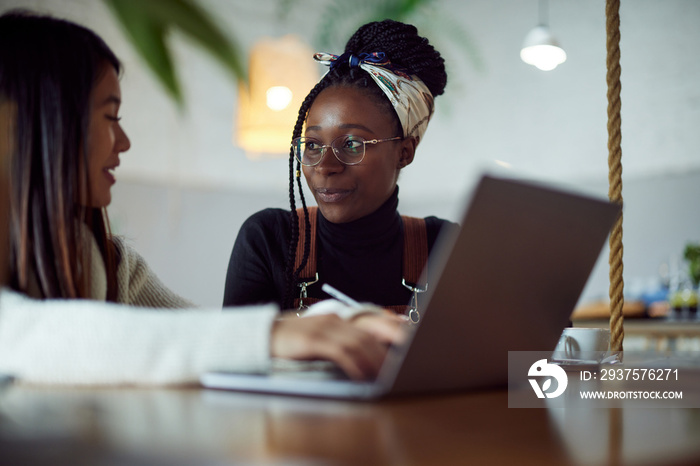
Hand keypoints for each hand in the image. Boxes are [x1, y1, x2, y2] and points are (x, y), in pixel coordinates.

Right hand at [270, 314, 401, 379]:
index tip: (406, 350)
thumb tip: (365, 359)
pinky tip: (362, 375)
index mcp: (336, 319)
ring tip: (387, 375)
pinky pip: (340, 352)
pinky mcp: (312, 340)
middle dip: (387, 353)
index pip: (369, 327)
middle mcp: (333, 320)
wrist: (260, 336)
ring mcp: (322, 329)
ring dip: (374, 361)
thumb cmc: (291, 342)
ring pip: (358, 344)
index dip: (390, 337)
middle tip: (402, 367)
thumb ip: (339, 343)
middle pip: (368, 336)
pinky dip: (354, 364)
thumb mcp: (318, 338)